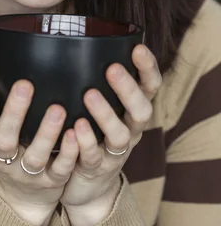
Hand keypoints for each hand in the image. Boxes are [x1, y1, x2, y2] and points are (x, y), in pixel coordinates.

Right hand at [0, 79, 78, 225]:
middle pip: (3, 141)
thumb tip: (0, 65)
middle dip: (13, 113)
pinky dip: (69, 151)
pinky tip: (76, 133)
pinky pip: (61, 168)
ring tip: (57, 109)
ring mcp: (28, 174)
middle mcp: (4, 161)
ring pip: (35, 156)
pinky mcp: (52, 182)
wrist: (23, 200)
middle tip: (24, 85)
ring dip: (46, 133)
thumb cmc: (10, 154)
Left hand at [60, 44, 161, 225]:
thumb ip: (95, 80)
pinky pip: (93, 157)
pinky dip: (86, 142)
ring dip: (106, 114)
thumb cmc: (91, 132)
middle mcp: (130, 130)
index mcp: (132, 110)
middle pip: (141, 110)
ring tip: (89, 95)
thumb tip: (78, 39)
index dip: (148, 69)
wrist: (87, 185)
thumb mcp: (100, 106)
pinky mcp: (96, 169)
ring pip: (120, 135)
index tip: (138, 48)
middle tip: (113, 69)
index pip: (150, 87)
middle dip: (129, 89)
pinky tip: (74, 128)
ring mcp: (115, 152)